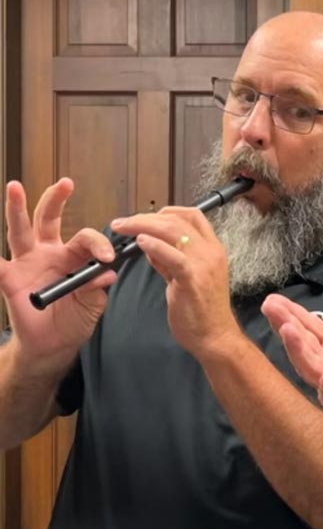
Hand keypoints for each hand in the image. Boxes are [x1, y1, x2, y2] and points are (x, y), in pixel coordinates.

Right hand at [0, 179, 116, 366]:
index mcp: (73, 258)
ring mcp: (26, 262)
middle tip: (66, 183)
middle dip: (56, 200)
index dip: (98, 245)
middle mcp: (48, 253)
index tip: (107, 258)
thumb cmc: (74, 322)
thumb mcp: (92, 307)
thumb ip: (96, 290)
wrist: (53, 345)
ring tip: (14, 187)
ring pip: (20, 230)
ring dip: (16, 208)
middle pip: (50, 220)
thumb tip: (106, 274)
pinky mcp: (9, 278)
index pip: (85, 240)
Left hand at [110, 206, 238, 354]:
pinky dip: (154, 246)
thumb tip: (151, 244)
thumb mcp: (186, 279)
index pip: (192, 215)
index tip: (146, 217)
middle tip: (122, 223)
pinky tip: (139, 243)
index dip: (166, 211)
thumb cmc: (203, 313)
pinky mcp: (193, 279)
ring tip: (123, 229)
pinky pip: (172, 255)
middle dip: (145, 217)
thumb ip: (169, 260)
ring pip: (173, 230)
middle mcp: (211, 252)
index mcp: (213, 250)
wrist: (216, 338)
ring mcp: (205, 265)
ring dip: (142, 225)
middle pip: (178, 219)